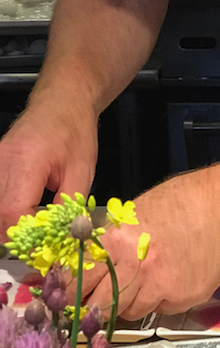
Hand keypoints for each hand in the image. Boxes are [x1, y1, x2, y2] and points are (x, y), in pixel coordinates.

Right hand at [0, 100, 97, 237]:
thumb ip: (70, 206)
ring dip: (10, 227)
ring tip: (36, 232)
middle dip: (17, 237)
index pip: (12, 213)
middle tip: (42, 245)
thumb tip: (66, 238)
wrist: (62, 100)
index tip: (47, 246)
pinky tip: (25, 217)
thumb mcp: (82, 170)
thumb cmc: (75, 132)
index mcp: (25, 163)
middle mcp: (0, 164)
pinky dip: (6, 213)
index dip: (27, 237)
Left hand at [81, 163, 219, 320]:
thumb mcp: (137, 212)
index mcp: (117, 244)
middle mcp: (135, 270)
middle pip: (99, 308)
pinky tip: (172, 277)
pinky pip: (161, 309)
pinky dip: (161, 299)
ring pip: (130, 312)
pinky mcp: (184, 299)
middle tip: (97, 303)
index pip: (78, 282)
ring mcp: (161, 288)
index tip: (65, 300)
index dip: (69, 294)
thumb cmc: (184, 200)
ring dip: (131, 302)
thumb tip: (93, 263)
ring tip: (146, 279)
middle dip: (95, 308)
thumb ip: (114, 241)